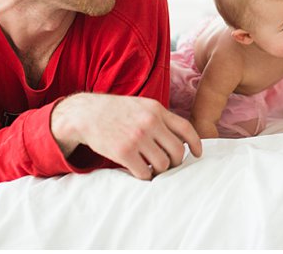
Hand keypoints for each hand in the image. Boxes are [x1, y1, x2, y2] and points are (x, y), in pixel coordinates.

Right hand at [51, 93, 201, 180]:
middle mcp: (150, 122)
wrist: (85, 114)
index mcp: (156, 110)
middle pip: (177, 151)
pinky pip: (143, 172)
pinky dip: (145, 176)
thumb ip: (159, 118)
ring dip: (160, 171)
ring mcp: (137, 137)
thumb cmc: (115, 111)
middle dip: (176, 163)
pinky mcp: (124, 152)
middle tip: (168, 165)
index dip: (196, 144)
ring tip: (151, 169)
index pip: (186, 128)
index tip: (198, 154)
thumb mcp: (141, 106)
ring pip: (163, 164)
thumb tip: (180, 137)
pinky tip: (139, 172)